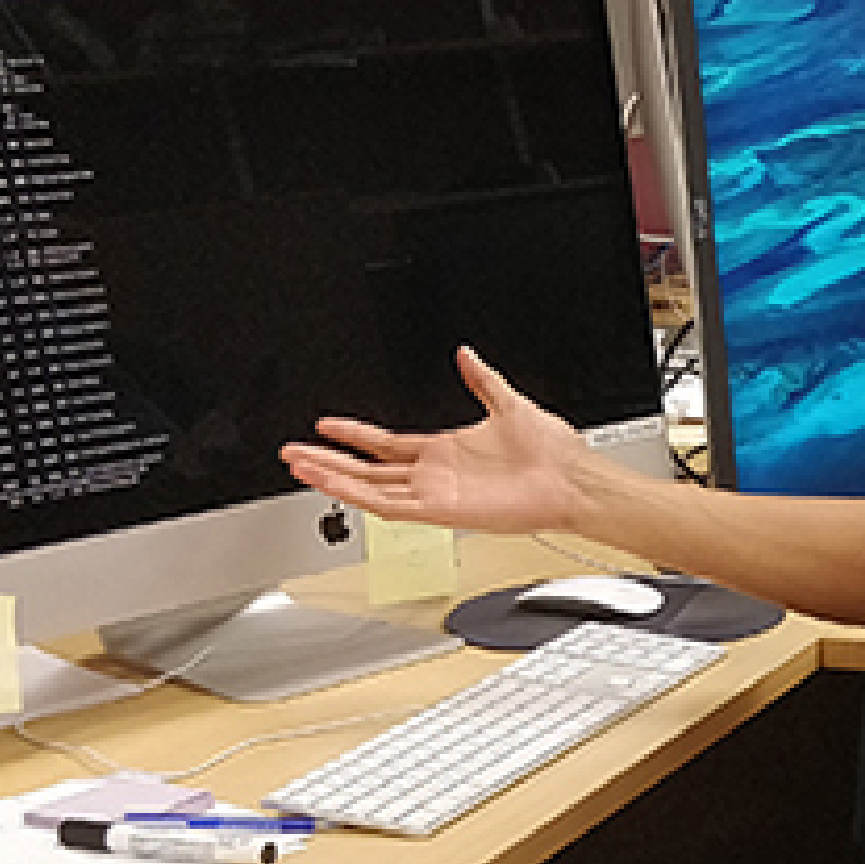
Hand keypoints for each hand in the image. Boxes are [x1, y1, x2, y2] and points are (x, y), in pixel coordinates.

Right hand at [283, 345, 592, 539]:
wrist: (571, 479)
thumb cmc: (550, 451)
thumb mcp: (508, 401)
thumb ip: (482, 379)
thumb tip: (467, 353)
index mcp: (444, 452)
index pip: (385, 445)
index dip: (354, 435)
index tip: (326, 424)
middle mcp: (433, 476)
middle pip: (367, 469)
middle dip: (328, 460)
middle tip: (293, 451)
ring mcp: (434, 495)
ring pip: (370, 488)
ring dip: (333, 477)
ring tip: (299, 465)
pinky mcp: (441, 510)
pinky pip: (390, 505)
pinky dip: (359, 495)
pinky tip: (335, 484)